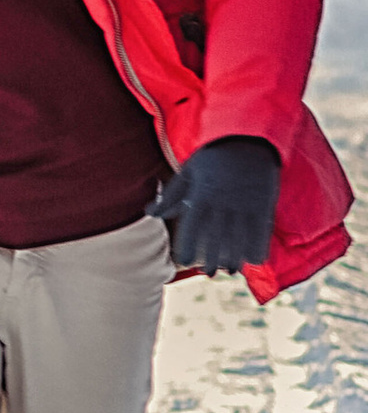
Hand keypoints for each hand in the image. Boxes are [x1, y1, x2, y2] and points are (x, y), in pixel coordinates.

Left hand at [153, 134, 280, 273]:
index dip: (187, 244)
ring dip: (237, 256)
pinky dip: (259, 246)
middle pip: (217, 235)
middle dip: (213, 257)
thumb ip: (171, 195)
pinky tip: (255, 260)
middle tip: (209, 273)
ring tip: (231, 270)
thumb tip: (148, 212)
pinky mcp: (264, 203)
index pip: (193, 224)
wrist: (248, 139)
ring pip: (240, 236)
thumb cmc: (213, 158)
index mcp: (203, 193)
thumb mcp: (189, 171)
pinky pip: (262, 229)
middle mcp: (224, 201)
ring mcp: (245, 203)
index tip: (182, 261)